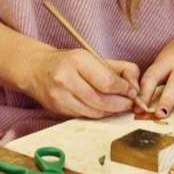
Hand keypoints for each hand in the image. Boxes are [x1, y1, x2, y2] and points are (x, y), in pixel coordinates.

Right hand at [23, 47, 140, 118]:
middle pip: (102, 100)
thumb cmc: (69, 62)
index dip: (124, 90)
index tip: (132, 92)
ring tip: (119, 107)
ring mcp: (60, 97)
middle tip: (130, 104)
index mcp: (77, 60)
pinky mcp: (57, 110)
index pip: (107, 81)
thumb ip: (117, 68)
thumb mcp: (92, 57)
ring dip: (111, 112)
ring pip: (94, 112)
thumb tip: (136, 86)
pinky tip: (104, 110)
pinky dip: (98, 115)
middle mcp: (66, 78)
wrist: (36, 69)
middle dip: (121, 104)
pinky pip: (84, 117)